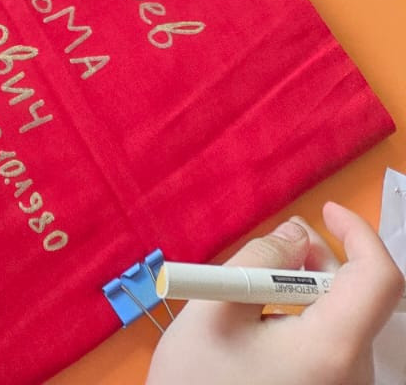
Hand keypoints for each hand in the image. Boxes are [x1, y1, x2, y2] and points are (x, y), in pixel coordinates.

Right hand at [147, 204, 403, 384]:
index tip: (325, 212)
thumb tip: (297, 233)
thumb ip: (261, 258)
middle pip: (359, 301)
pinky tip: (263, 329)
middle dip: (318, 263)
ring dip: (308, 294)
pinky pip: (335, 349)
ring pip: (345, 323)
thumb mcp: (216, 307)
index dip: (358, 234)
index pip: (381, 279)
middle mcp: (354, 375)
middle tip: (269, 251)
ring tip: (253, 297)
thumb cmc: (199, 383)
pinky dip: (307, 323)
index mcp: (333, 349)